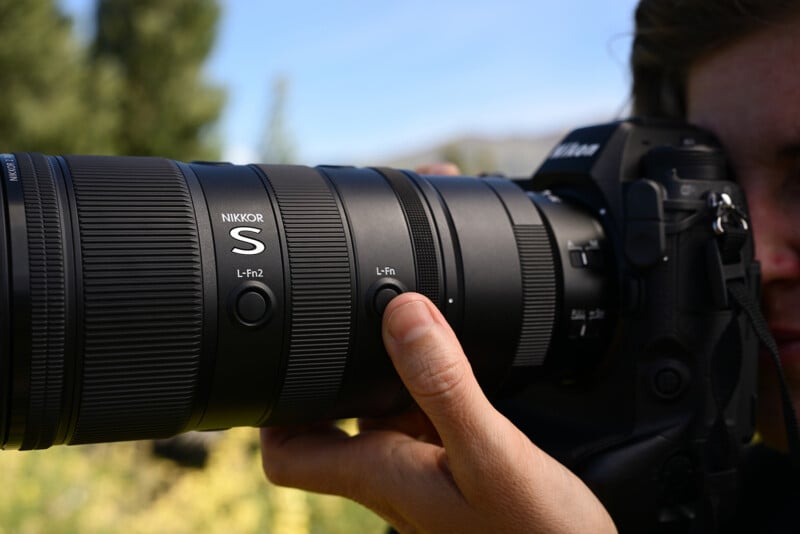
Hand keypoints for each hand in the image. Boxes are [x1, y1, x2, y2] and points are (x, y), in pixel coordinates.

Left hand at [261, 293, 615, 532]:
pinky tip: (450, 359)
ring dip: (383, 373)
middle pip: (332, 421)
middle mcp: (393, 474)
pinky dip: (426, 385)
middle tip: (346, 317)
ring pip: (379, 413)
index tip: (278, 357)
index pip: (288, 454)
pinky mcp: (458, 465)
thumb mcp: (491, 453)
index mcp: (381, 473)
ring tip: (402, 323)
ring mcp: (426, 471)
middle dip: (332, 372)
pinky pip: (422, 416)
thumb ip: (445, 386)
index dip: (270, 409)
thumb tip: (402, 315)